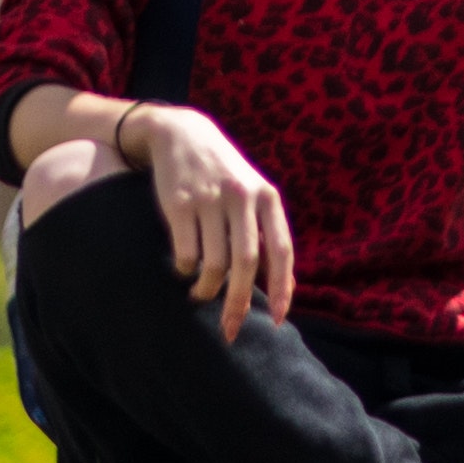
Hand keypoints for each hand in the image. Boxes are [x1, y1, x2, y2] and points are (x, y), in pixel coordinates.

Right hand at [121, 103, 295, 339]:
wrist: (181, 133)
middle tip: (231, 329)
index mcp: (266, 197)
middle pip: (246, 264)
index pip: (281, 250)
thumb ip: (267, 234)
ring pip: (213, 263)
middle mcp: (241, 197)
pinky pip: (186, 253)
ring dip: (207, 290)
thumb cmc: (223, 174)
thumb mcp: (253, 193)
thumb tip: (284, 289)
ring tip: (201, 295)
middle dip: (239, 303)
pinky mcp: (178, 203)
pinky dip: (186, 270)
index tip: (277, 321)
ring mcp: (209, 199)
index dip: (282, 289)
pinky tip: (185, 269)